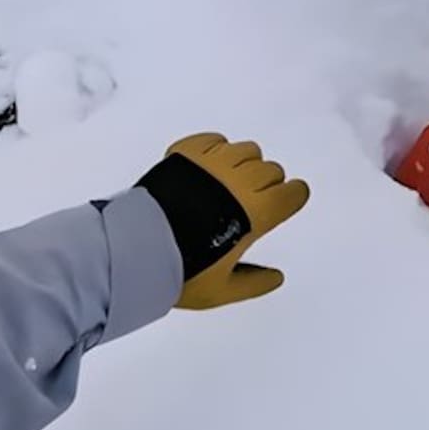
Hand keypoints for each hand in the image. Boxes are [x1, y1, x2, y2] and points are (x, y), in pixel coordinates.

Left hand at [138, 133, 310, 309]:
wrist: (134, 250)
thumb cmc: (182, 271)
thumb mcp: (221, 289)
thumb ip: (253, 283)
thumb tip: (276, 278)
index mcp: (257, 212)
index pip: (294, 192)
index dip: (291, 198)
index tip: (282, 206)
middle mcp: (241, 181)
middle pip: (272, 170)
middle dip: (268, 184)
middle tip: (248, 202)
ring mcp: (214, 163)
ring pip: (247, 150)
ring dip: (245, 164)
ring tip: (227, 184)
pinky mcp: (188, 153)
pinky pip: (214, 139)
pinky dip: (217, 149)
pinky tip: (206, 169)